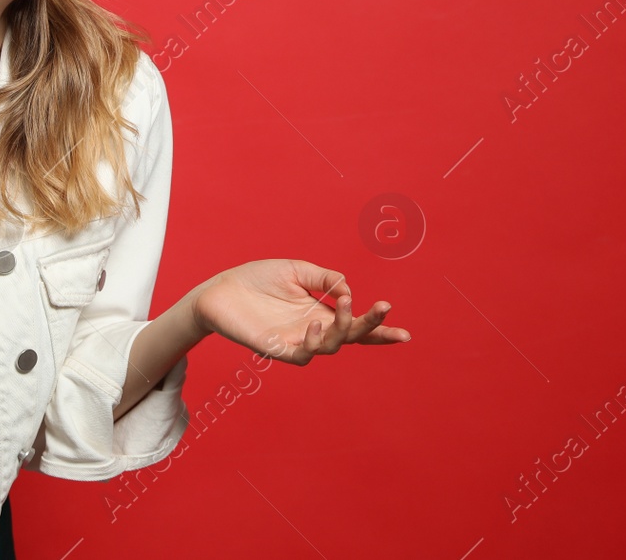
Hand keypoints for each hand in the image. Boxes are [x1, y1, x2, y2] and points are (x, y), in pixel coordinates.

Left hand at [191, 259, 410, 364]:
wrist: (220, 290)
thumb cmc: (258, 279)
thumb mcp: (297, 270)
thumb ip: (325, 279)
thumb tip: (348, 291)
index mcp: (320, 312)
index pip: (355, 327)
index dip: (379, 331)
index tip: (405, 334)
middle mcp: (312, 330)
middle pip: (350, 337)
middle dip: (371, 326)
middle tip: (382, 307)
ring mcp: (295, 341)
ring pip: (330, 348)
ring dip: (341, 329)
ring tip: (340, 308)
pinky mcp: (275, 348)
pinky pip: (301, 355)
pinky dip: (313, 343)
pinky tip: (313, 325)